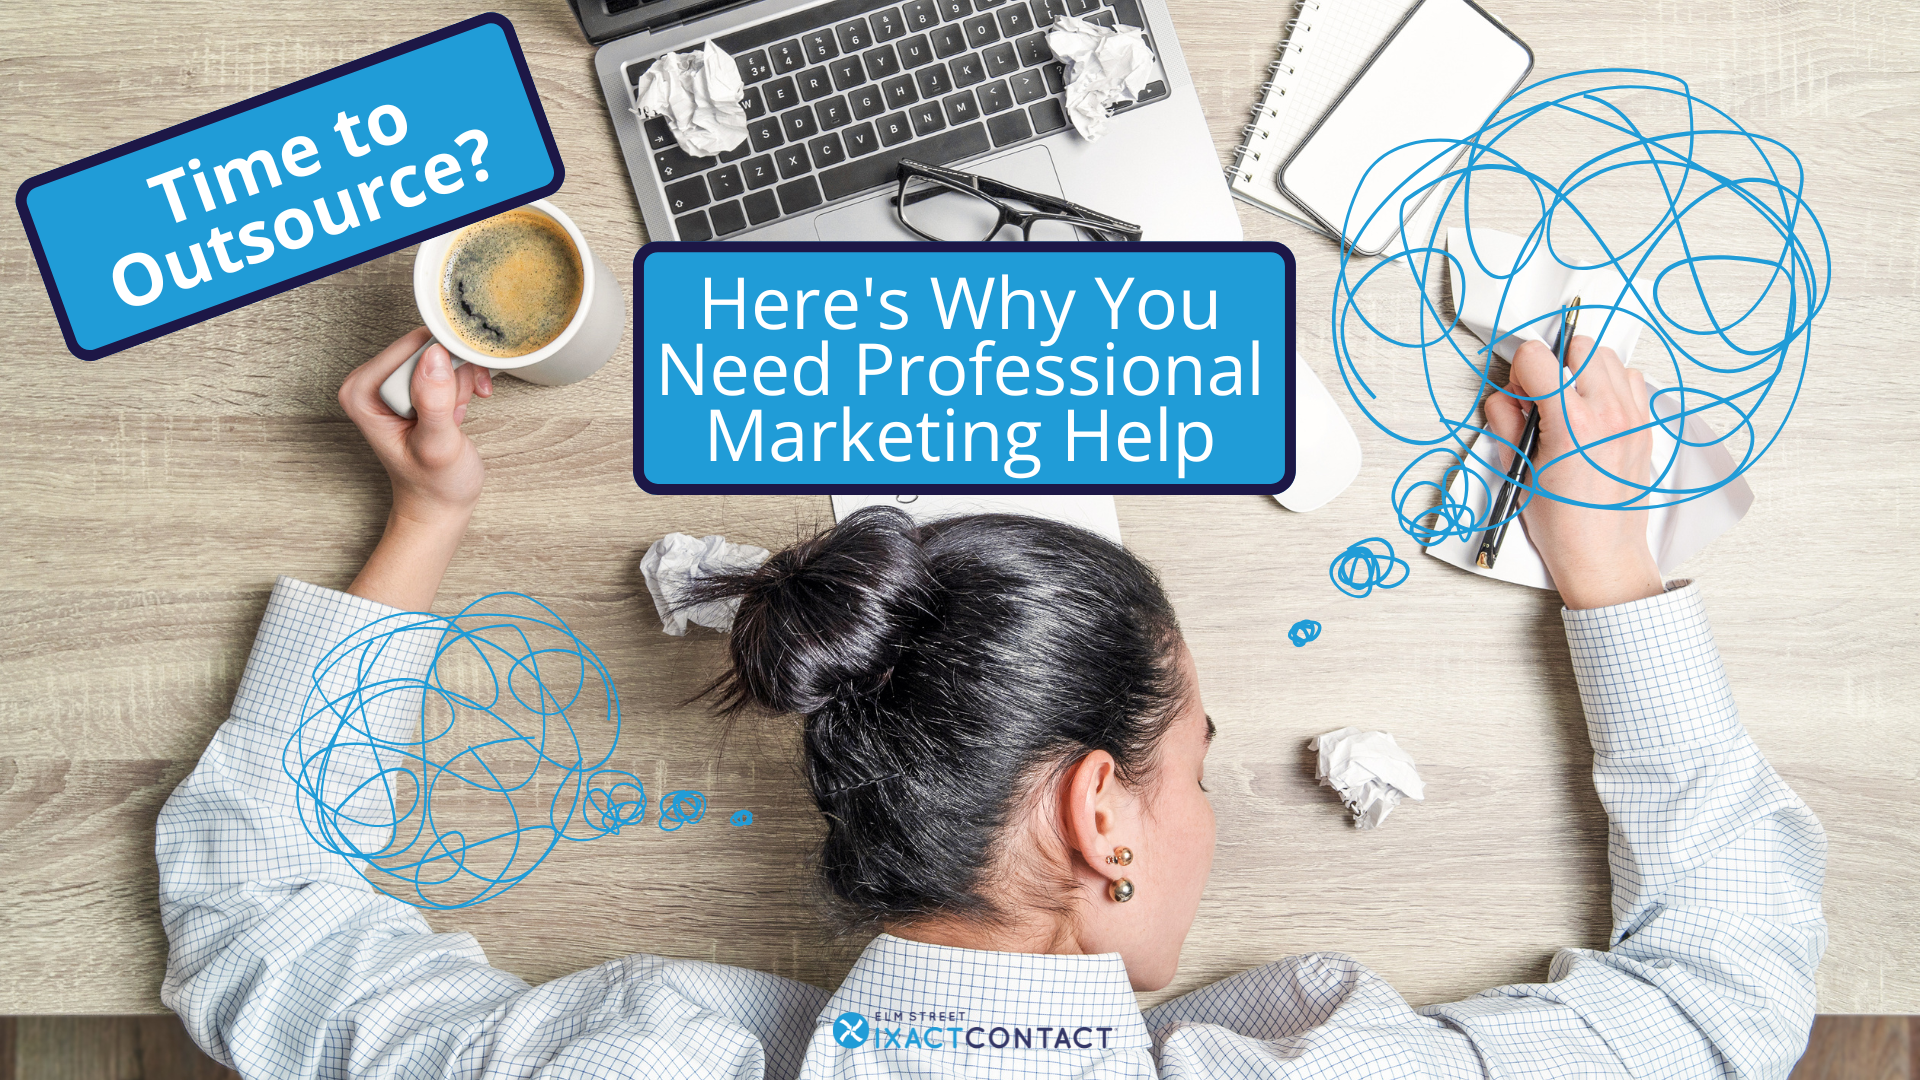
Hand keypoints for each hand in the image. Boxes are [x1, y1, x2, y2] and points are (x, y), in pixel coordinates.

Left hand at [337, 328, 492, 527]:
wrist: (439, 502)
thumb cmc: (433, 484)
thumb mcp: (436, 446)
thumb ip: (433, 403)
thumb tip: (435, 357)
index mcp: (361, 391)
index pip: (410, 346)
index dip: (443, 363)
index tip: (456, 391)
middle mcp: (372, 381)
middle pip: (426, 345)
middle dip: (453, 375)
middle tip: (453, 410)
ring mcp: (392, 382)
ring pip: (441, 352)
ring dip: (460, 381)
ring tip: (454, 415)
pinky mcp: (411, 384)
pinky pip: (445, 362)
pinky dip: (463, 382)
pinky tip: (460, 408)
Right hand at [1482, 335, 1663, 609]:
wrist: (1602, 554)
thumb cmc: (1563, 523)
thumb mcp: (1518, 469)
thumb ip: (1507, 421)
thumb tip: (1506, 398)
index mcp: (1571, 424)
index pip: (1537, 357)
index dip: (1518, 368)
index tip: (1518, 389)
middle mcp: (1608, 415)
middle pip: (1577, 346)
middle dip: (1553, 362)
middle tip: (1540, 393)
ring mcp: (1632, 419)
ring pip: (1607, 357)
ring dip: (1582, 370)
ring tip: (1568, 400)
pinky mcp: (1644, 427)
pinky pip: (1630, 381)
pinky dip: (1609, 385)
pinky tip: (1592, 411)